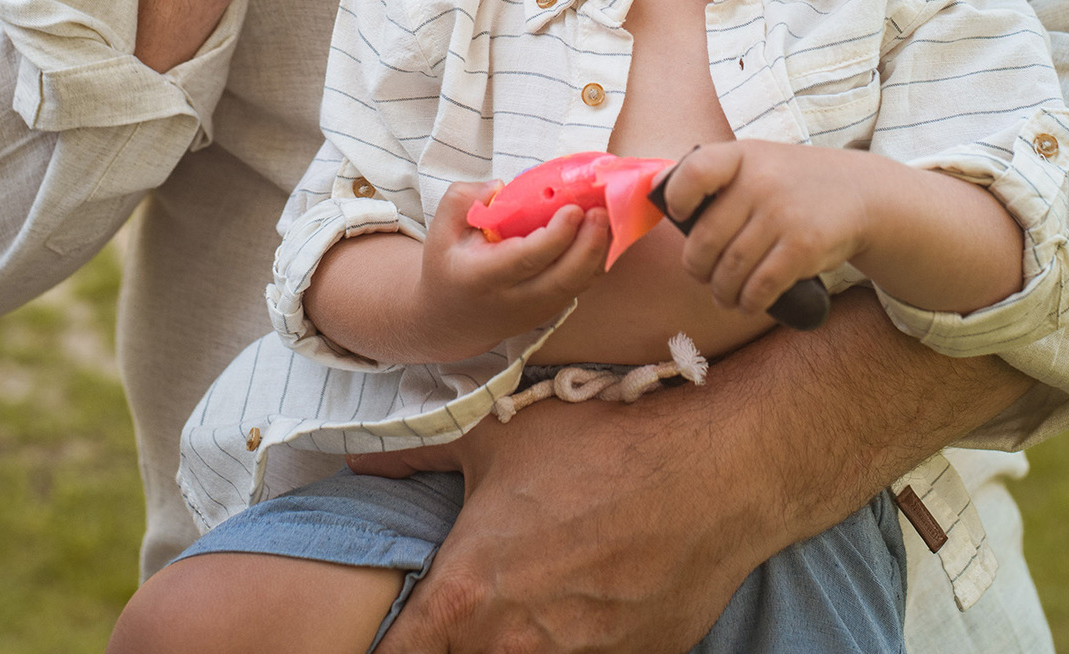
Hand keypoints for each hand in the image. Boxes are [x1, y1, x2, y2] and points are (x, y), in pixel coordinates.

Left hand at [377, 387, 750, 653]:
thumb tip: (360, 461)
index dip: (389, 648)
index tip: (401, 633)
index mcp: (462, 597)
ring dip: (514, 640)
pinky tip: (586, 601)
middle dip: (456, 640)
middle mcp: (509, 648)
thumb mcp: (497, 437)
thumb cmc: (597, 449)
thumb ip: (418, 456)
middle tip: (479, 598)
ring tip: (540, 592)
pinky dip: (573, 642)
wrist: (708, 476)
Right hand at [411, 182, 610, 360]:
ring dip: (600, 252)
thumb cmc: (447, 266)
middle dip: (589, 245)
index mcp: (483, 278)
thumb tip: (501, 186)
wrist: (449, 320)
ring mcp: (536, 310)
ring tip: (611, 217)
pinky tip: (607, 233)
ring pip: (578, 285)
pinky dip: (598, 261)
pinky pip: (581, 286)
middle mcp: (513, 300)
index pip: (526, 260)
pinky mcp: (551, 310)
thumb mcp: (440, 230)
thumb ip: (463, 199)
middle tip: (601, 211)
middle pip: (562, 279)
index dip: (555, 237)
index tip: (573, 209)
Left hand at [661, 141, 873, 315]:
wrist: (861, 193)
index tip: (680, 215)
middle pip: (706, 239)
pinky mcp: (803, 246)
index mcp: (742, 156)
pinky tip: (748, 303)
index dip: (678, 198)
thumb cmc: (793, 183)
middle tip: (701, 276)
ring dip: (722, 292)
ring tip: (724, 295)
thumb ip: (719, 177)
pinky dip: (749, 302)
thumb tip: (660, 199)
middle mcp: (761, 182)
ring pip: (731, 269)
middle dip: (698, 268)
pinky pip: (761, 286)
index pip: (695, 171)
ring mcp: (783, 214)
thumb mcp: (758, 162)